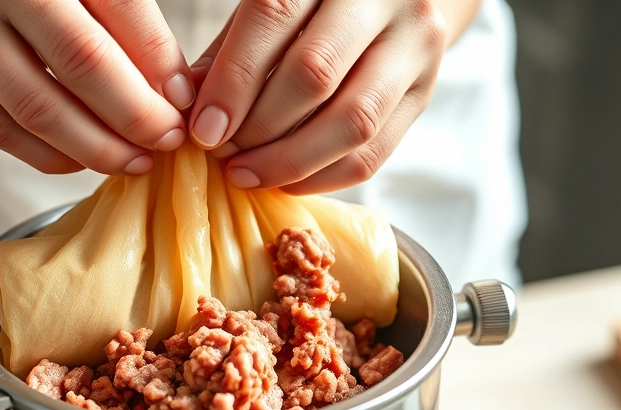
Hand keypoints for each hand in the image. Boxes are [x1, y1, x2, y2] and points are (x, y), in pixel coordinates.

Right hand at [0, 0, 194, 174]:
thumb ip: (124, 15)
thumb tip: (173, 89)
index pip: (118, 10)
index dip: (159, 62)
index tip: (186, 102)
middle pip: (82, 66)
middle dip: (137, 114)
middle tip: (169, 140)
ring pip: (42, 114)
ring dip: (100, 147)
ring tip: (137, 159)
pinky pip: (6, 135)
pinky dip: (55, 155)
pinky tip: (87, 156)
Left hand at [188, 0, 450, 193]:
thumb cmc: (319, 1)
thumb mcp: (273, 2)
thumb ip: (234, 48)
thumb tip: (194, 110)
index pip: (276, 16)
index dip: (234, 80)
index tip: (203, 129)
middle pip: (316, 74)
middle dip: (259, 127)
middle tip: (222, 155)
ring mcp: (415, 47)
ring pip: (352, 122)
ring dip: (289, 161)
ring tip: (246, 174)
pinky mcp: (425, 93)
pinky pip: (374, 153)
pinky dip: (322, 177)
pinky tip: (285, 181)